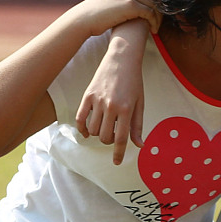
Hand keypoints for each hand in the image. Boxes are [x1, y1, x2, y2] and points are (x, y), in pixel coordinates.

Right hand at [69, 0, 160, 38]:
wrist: (85, 18)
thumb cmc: (98, 12)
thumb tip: (137, 1)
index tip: (157, 7)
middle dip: (159, 6)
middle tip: (160, 19)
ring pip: (154, 3)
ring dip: (158, 16)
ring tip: (157, 26)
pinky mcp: (131, 5)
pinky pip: (150, 13)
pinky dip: (154, 22)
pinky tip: (153, 30)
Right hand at [75, 20, 149, 163]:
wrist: (122, 59)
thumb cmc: (134, 82)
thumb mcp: (140, 104)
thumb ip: (138, 126)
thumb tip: (139, 145)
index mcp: (126, 110)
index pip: (120, 139)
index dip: (118, 153)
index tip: (116, 162)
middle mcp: (111, 106)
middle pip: (104, 137)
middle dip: (108, 141)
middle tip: (113, 136)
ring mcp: (97, 101)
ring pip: (93, 130)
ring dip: (98, 134)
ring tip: (104, 128)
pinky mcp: (87, 95)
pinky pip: (80, 118)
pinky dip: (82, 128)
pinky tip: (87, 132)